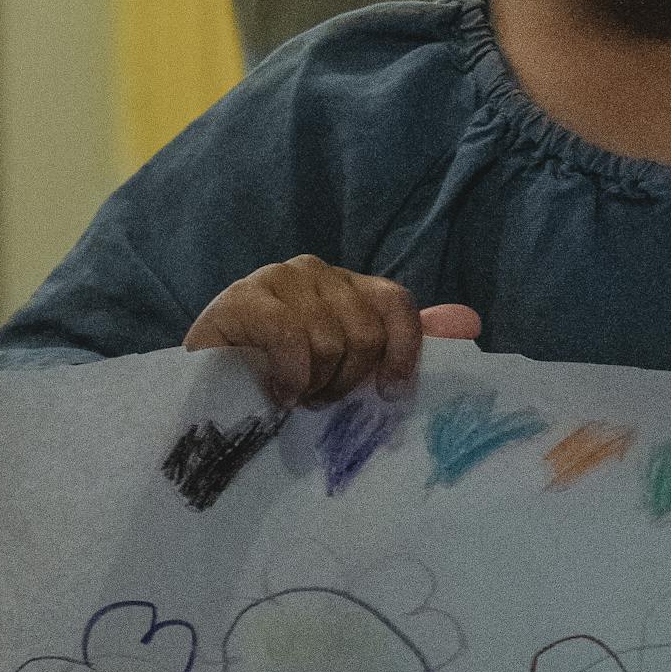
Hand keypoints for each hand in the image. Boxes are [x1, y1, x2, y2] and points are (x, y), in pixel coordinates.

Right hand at [183, 254, 481, 407]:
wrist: (201, 391)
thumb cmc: (280, 380)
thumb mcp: (347, 367)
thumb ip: (403, 343)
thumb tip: (469, 322)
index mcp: (348, 287)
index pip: (397, 302)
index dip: (403, 350)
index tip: (391, 394)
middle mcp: (316, 272)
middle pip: (364, 331)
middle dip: (346, 381)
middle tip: (318, 399)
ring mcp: (277, 280)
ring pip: (328, 340)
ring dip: (312, 384)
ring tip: (292, 396)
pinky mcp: (241, 298)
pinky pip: (289, 336)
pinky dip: (288, 375)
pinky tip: (274, 393)